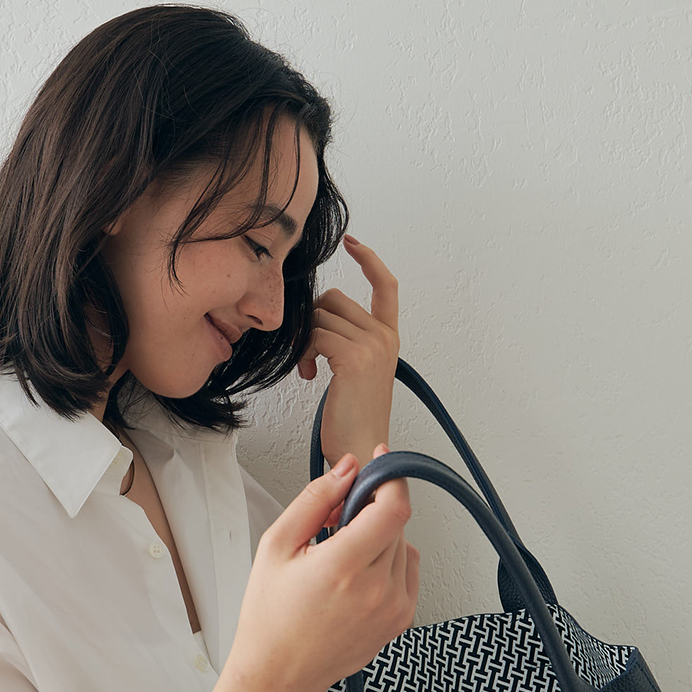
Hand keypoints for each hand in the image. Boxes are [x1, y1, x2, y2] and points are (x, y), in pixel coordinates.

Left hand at [297, 235, 399, 471]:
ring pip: (320, 317)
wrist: (361, 449)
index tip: (351, 242)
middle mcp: (384, 337)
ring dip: (304, 341)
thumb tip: (318, 314)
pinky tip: (307, 376)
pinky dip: (303, 353)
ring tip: (308, 369)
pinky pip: (315, 335)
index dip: (369, 260)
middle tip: (308, 353)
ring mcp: (372, 345)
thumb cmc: (352, 418)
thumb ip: (347, 339)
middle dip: (312, 319)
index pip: (386, 286)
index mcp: (389, 338)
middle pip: (335, 298)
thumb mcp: (356, 371)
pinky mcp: (354, 357)